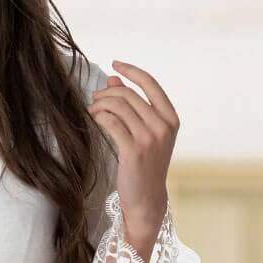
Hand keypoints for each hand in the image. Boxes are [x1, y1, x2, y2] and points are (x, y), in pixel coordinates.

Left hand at [87, 59, 178, 235]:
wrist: (147, 199)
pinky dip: (99, 117)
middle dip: (107, 93)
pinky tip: (94, 119)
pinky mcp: (133, 151)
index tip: (115, 64)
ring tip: (92, 110)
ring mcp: (149, 139)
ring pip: (119, 107)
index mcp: (171, 118)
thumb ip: (132, 105)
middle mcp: (163, 126)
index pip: (151, 84)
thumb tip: (113, 79)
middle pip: (129, 95)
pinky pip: (111, 123)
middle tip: (94, 99)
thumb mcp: (145, 133)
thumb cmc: (144, 165)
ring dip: (100, 104)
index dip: (131, 71)